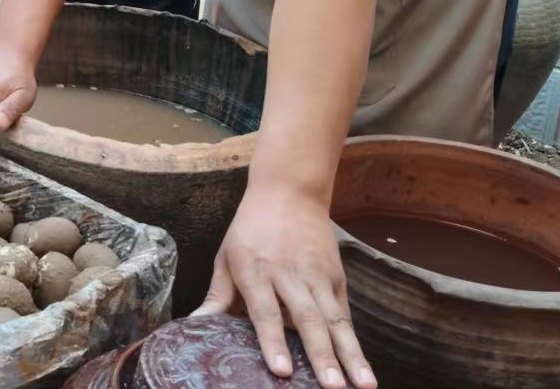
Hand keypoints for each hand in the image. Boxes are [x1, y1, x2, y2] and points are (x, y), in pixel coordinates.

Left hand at [193, 185, 374, 388]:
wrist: (289, 190)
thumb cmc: (250, 228)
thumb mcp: (226, 255)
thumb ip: (217, 294)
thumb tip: (197, 325)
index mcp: (256, 270)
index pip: (266, 312)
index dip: (273, 342)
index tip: (282, 370)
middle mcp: (289, 275)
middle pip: (307, 320)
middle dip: (321, 357)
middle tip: (332, 388)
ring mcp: (317, 276)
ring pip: (335, 320)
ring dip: (350, 355)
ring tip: (363, 386)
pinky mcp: (336, 276)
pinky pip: (344, 313)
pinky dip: (354, 340)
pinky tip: (363, 367)